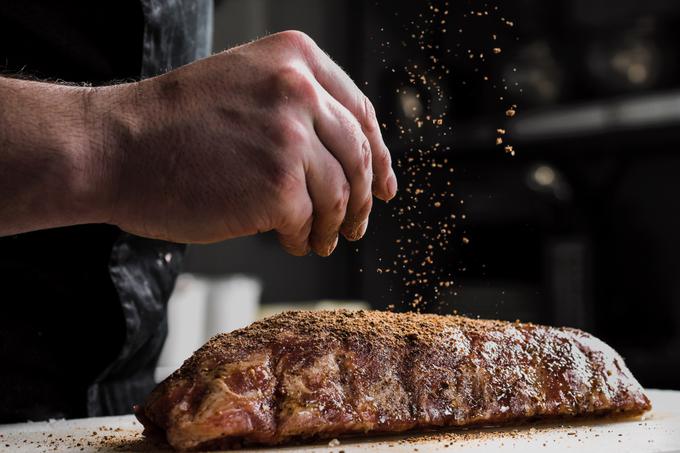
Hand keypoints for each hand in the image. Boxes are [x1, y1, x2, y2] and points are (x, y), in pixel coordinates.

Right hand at [95, 30, 396, 255]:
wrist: (115, 148)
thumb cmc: (171, 126)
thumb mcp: (244, 87)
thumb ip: (296, 108)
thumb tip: (344, 156)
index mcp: (295, 58)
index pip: (360, 112)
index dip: (380, 154)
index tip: (385, 186)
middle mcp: (299, 90)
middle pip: (359, 156)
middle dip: (365, 198)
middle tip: (360, 224)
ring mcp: (291, 138)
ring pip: (342, 194)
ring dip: (337, 225)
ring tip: (322, 241)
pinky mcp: (278, 186)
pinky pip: (311, 220)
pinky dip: (306, 237)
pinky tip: (294, 242)